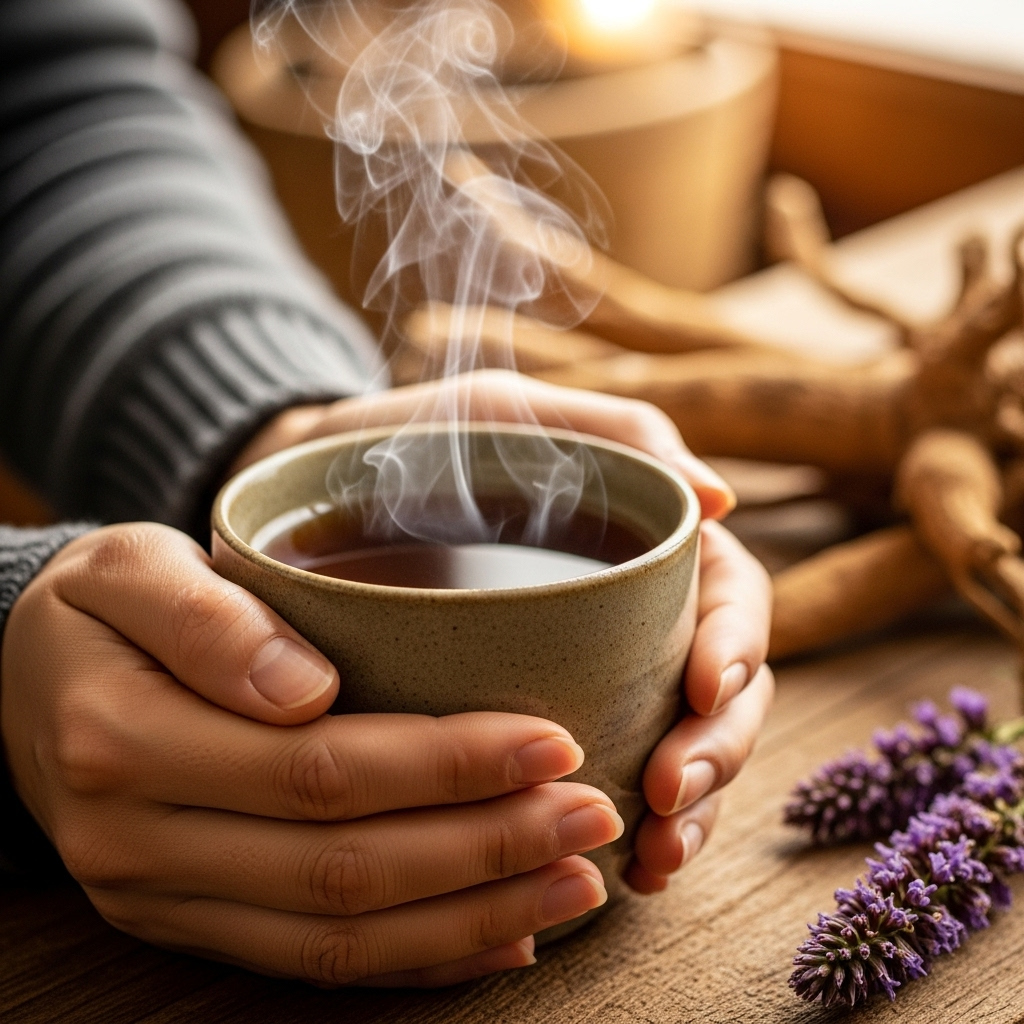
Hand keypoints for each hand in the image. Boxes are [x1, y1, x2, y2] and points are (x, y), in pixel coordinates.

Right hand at [1, 523, 622, 985]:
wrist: (21, 685)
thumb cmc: (96, 611)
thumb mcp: (127, 571)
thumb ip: (208, 620)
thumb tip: (305, 688)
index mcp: (127, 742)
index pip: (321, 769)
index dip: (447, 764)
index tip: (551, 740)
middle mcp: (143, 843)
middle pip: (346, 866)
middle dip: (486, 846)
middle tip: (592, 816)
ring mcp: (167, 901)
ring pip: (341, 937)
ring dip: (472, 915)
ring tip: (576, 883)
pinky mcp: (193, 925)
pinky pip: (314, 966)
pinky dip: (418, 961)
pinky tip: (503, 938)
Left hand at [235, 371, 773, 889]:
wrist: (306, 498)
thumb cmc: (410, 441)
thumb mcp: (499, 412)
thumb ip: (610, 431)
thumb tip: (723, 498)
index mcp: (642, 543)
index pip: (728, 597)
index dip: (736, 644)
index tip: (704, 687)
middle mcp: (635, 617)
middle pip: (722, 690)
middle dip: (716, 746)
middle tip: (671, 790)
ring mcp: (597, 676)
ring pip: (680, 749)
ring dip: (688, 810)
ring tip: (654, 857)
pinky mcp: (544, 725)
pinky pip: (611, 784)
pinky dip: (629, 829)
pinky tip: (625, 872)